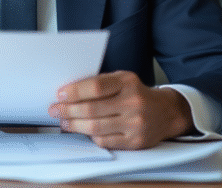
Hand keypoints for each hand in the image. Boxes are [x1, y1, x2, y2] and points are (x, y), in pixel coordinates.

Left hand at [48, 70, 193, 149]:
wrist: (166, 112)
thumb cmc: (138, 93)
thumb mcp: (123, 79)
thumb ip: (100, 83)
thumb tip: (70, 91)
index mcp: (128, 82)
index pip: (95, 87)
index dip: (74, 91)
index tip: (60, 94)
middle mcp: (133, 102)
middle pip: (92, 109)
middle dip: (68, 110)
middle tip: (55, 110)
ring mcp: (135, 124)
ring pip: (96, 127)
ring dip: (74, 125)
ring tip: (64, 122)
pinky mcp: (135, 141)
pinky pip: (105, 141)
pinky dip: (90, 136)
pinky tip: (83, 131)